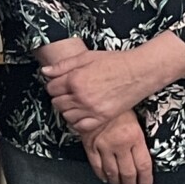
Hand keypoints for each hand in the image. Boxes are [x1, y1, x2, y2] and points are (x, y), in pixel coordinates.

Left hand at [41, 45, 163, 137]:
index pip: (51, 88)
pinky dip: (77, 121)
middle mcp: (81, 97)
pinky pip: (80, 126)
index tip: (60, 83)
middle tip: (68, 92)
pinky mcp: (102, 118)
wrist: (138, 72)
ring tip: (76, 101)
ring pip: (66, 115)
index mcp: (75, 80)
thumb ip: (63, 65)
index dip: (54, 85)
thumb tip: (45, 72)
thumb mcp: (86, 57)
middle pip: (57, 103)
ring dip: (68, 109)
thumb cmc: (114, 62)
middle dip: (60, 97)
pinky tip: (82, 113)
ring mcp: (91, 109)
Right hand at [82, 109, 154, 183]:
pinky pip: (96, 165)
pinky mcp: (90, 145)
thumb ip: (139, 137)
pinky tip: (105, 179)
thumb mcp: (135, 117)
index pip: (143, 165)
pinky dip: (101, 174)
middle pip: (128, 172)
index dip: (146, 180)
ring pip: (112, 172)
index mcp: (134, 137)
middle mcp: (119, 144)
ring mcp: (103, 146)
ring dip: (117, 183)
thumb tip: (144, 154)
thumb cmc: (118, 105)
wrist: (94, 95)